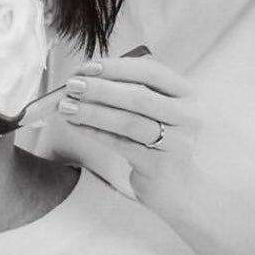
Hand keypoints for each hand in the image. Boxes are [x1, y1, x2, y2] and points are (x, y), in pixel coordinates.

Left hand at [55, 53, 203, 214]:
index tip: (86, 67)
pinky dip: (94, 132)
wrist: (178, 187)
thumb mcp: (156, 112)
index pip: (150, 71)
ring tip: (66, 106)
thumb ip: (131, 92)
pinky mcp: (158, 164)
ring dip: (92, 111)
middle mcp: (187, 115)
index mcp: (186, 94)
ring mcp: (176, 142)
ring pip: (128, 122)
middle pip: (138, 96)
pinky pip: (120, 144)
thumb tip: (86, 77)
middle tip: (72, 85)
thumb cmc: (160, 142)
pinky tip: (75, 125)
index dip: (116, 67)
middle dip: (100, 88)